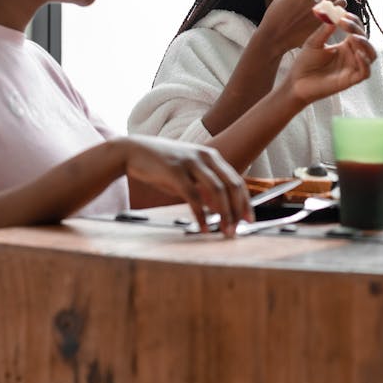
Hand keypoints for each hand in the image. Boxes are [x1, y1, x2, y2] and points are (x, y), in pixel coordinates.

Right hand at [124, 136, 251, 234]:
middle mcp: (205, 157)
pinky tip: (203, 227)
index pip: (236, 181)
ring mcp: (190, 163)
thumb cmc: (162, 165)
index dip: (245, 202)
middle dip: (238, 210)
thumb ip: (205, 186)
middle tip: (238, 229)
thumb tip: (220, 208)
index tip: (248, 220)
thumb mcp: (189, 172)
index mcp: (211, 157)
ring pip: (217, 191)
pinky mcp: (175, 171)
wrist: (133, 151)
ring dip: (224, 214)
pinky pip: (194, 196)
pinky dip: (201, 214)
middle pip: (231, 186)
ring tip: (225, 230)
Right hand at [257, 0, 346, 55]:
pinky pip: (338, 16)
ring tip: (330, 7)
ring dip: (337, 3)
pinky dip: (336, 15)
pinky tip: (329, 17)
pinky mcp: (325, 26)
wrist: (274, 37)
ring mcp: (323, 14)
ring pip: (342, 2)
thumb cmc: (275, 16)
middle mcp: (317, 1)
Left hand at [287, 20, 375, 105]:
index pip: (357, 31)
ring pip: (371, 55)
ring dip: (365, 44)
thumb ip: (325, 30)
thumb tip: (336, 13)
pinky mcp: (350, 80)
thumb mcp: (314, 42)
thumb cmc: (305, 63)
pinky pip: (365, 72)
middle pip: (366, 41)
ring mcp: (352, 68)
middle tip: (345, 23)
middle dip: (358, 30)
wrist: (296, 82)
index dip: (354, 22)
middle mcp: (351, 56)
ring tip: (353, 37)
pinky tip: (357, 54)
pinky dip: (365, 63)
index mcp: (345, 46)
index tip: (343, 15)